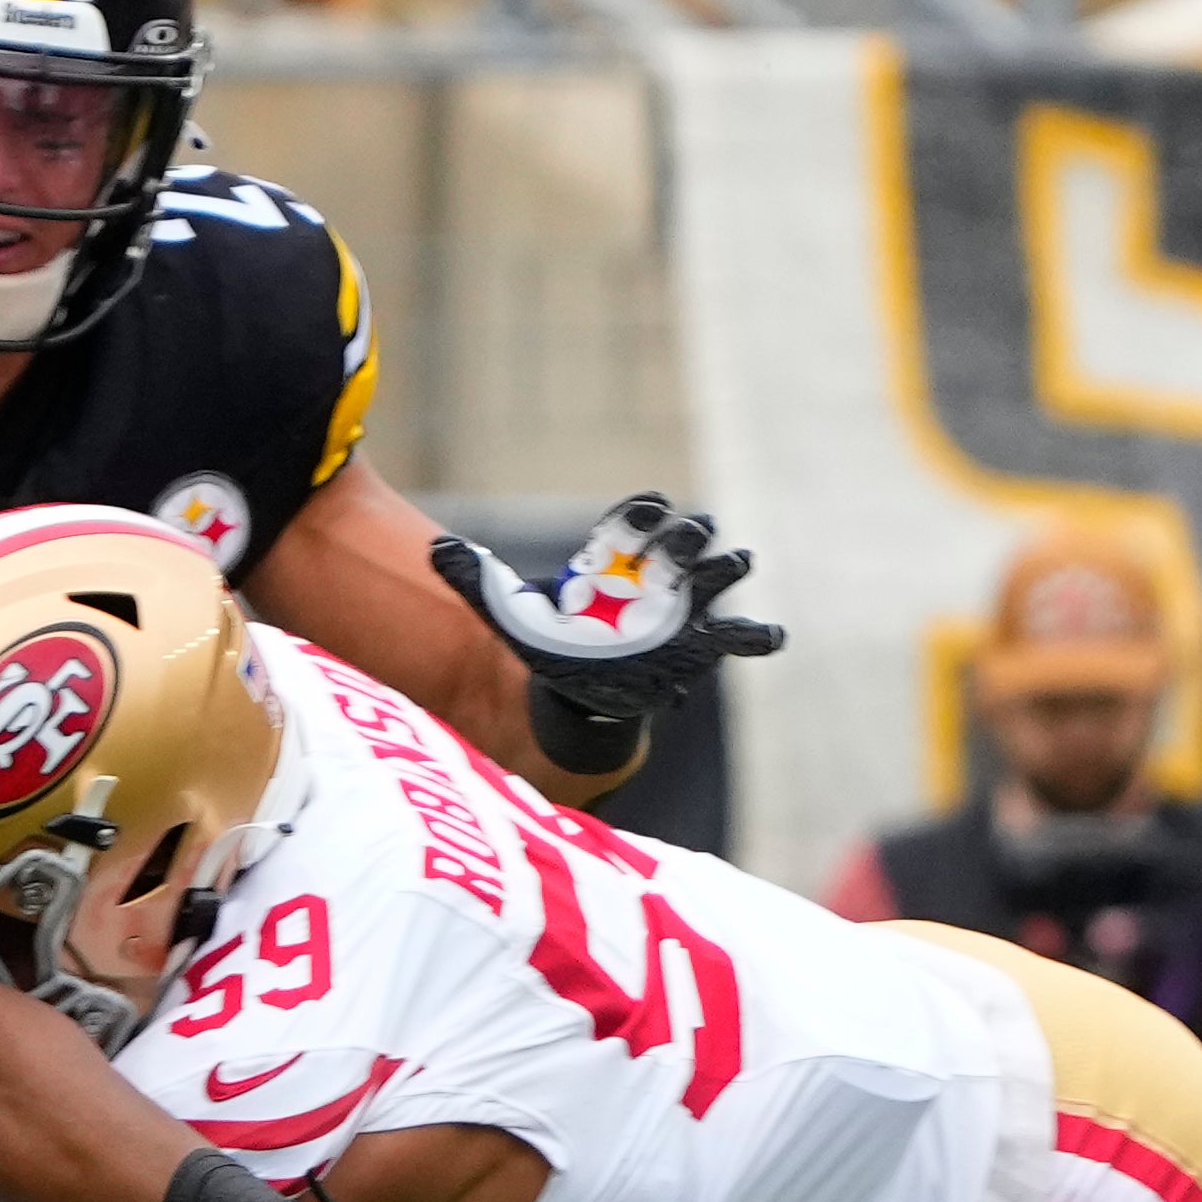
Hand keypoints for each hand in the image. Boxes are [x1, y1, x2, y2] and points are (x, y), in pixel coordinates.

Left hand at [428, 495, 786, 764]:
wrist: (582, 691)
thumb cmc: (554, 643)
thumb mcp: (510, 615)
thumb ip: (476, 580)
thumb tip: (432, 552)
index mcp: (616, 559)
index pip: (636, 522)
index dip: (644, 515)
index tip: (650, 510)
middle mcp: (655, 576)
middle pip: (683, 542)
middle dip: (690, 536)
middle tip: (691, 534)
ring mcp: (683, 610)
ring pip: (718, 579)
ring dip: (729, 568)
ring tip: (736, 563)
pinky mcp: (700, 648)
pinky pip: (739, 637)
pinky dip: (758, 636)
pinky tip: (769, 637)